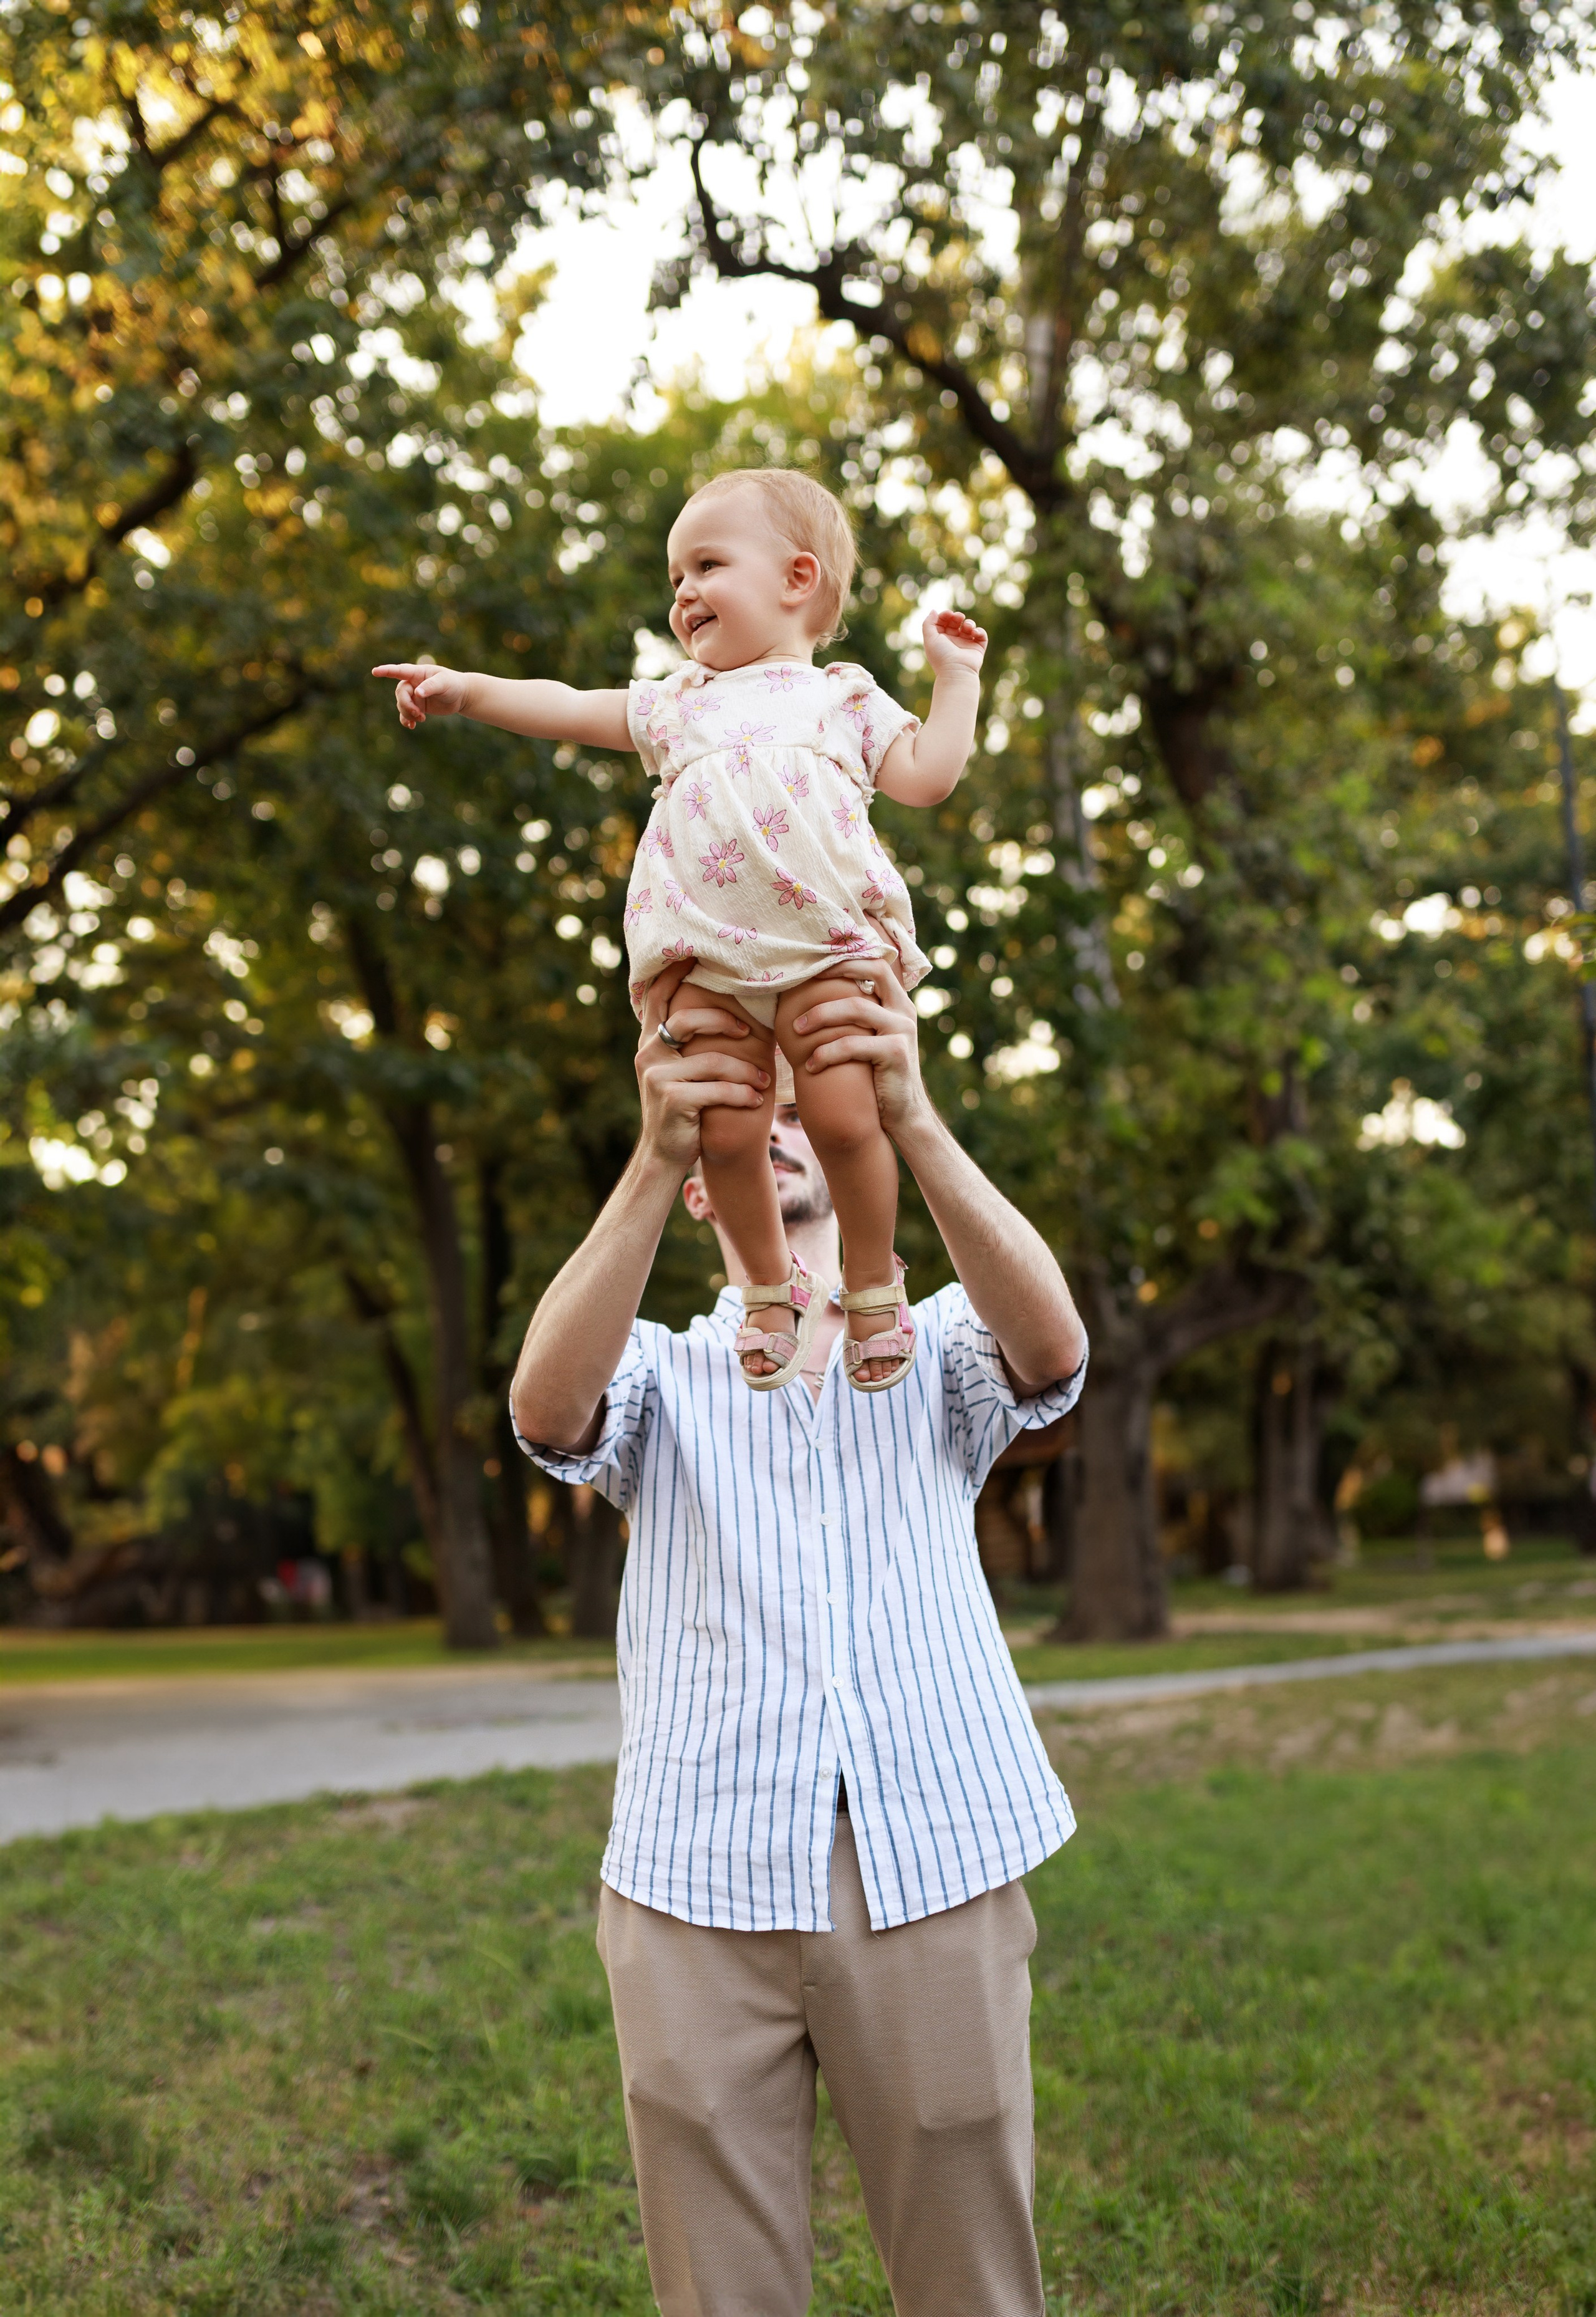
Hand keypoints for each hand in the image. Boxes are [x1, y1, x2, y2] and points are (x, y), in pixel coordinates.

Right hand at [371, 661, 469, 728]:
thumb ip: (430, 686)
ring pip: (402, 705)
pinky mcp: (418, 706)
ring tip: (421, 718)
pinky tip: (411, 726)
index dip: (387, 671)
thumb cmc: (453, 684)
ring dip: (408, 713)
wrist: (461, 695)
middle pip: (400, 693)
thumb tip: (417, 693)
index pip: (400, 671)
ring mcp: (414, 695)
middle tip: (418, 713)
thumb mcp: (444, 683)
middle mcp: (413, 683)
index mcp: (418, 673)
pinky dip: (406, 720)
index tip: (375, 672)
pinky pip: (406, 714)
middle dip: (406, 705)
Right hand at [635, 963, 768, 1172]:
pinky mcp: (674, 1100)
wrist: (662, 1156)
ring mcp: (658, 1077)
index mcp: (650, 1042)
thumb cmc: (681, 1110)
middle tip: (748, 1031)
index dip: (675, 972)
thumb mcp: (675, 1072)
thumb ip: (685, 1045)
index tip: (694, 953)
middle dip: (724, 1020)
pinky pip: (718, 1089)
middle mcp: (649, 1054)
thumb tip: (721, 1012)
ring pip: (713, 1060)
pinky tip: (755, 1101)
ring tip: (764, 1082)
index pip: (659, 997)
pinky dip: (742, 1095)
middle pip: (689, 1019)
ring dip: (745, 1070)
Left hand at [791, 963, 930, 1142]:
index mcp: (898, 1002)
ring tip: (795, 1030)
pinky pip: (852, 1045)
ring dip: (820, 1016)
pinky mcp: (896, 1053)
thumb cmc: (878, 1076)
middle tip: (801, 985)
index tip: (814, 962)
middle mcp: (904, 1011)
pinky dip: (826, 1053)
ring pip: (856, 1008)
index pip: (876, 963)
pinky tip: (810, 1065)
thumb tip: (817, 994)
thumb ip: (857, 1017)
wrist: (904, 1115)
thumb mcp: (871, 1039)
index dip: (847, 957)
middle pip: (873, 972)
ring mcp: (902, 1030)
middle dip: (835, 972)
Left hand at [921, 608, 987, 678]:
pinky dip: (979, 631)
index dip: (945, 615)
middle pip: (956, 622)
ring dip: (969, 623)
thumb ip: (928, 623)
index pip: (943, 622)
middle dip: (957, 617)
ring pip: (969, 626)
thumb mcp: (930, 638)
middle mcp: (953, 641)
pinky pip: (981, 635)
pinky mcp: (977, 648)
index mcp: (941, 639)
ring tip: (967, 627)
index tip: (948, 614)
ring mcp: (966, 644)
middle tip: (958, 617)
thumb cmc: (941, 656)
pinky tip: (974, 633)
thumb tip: (934, 611)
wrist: (956, 672)